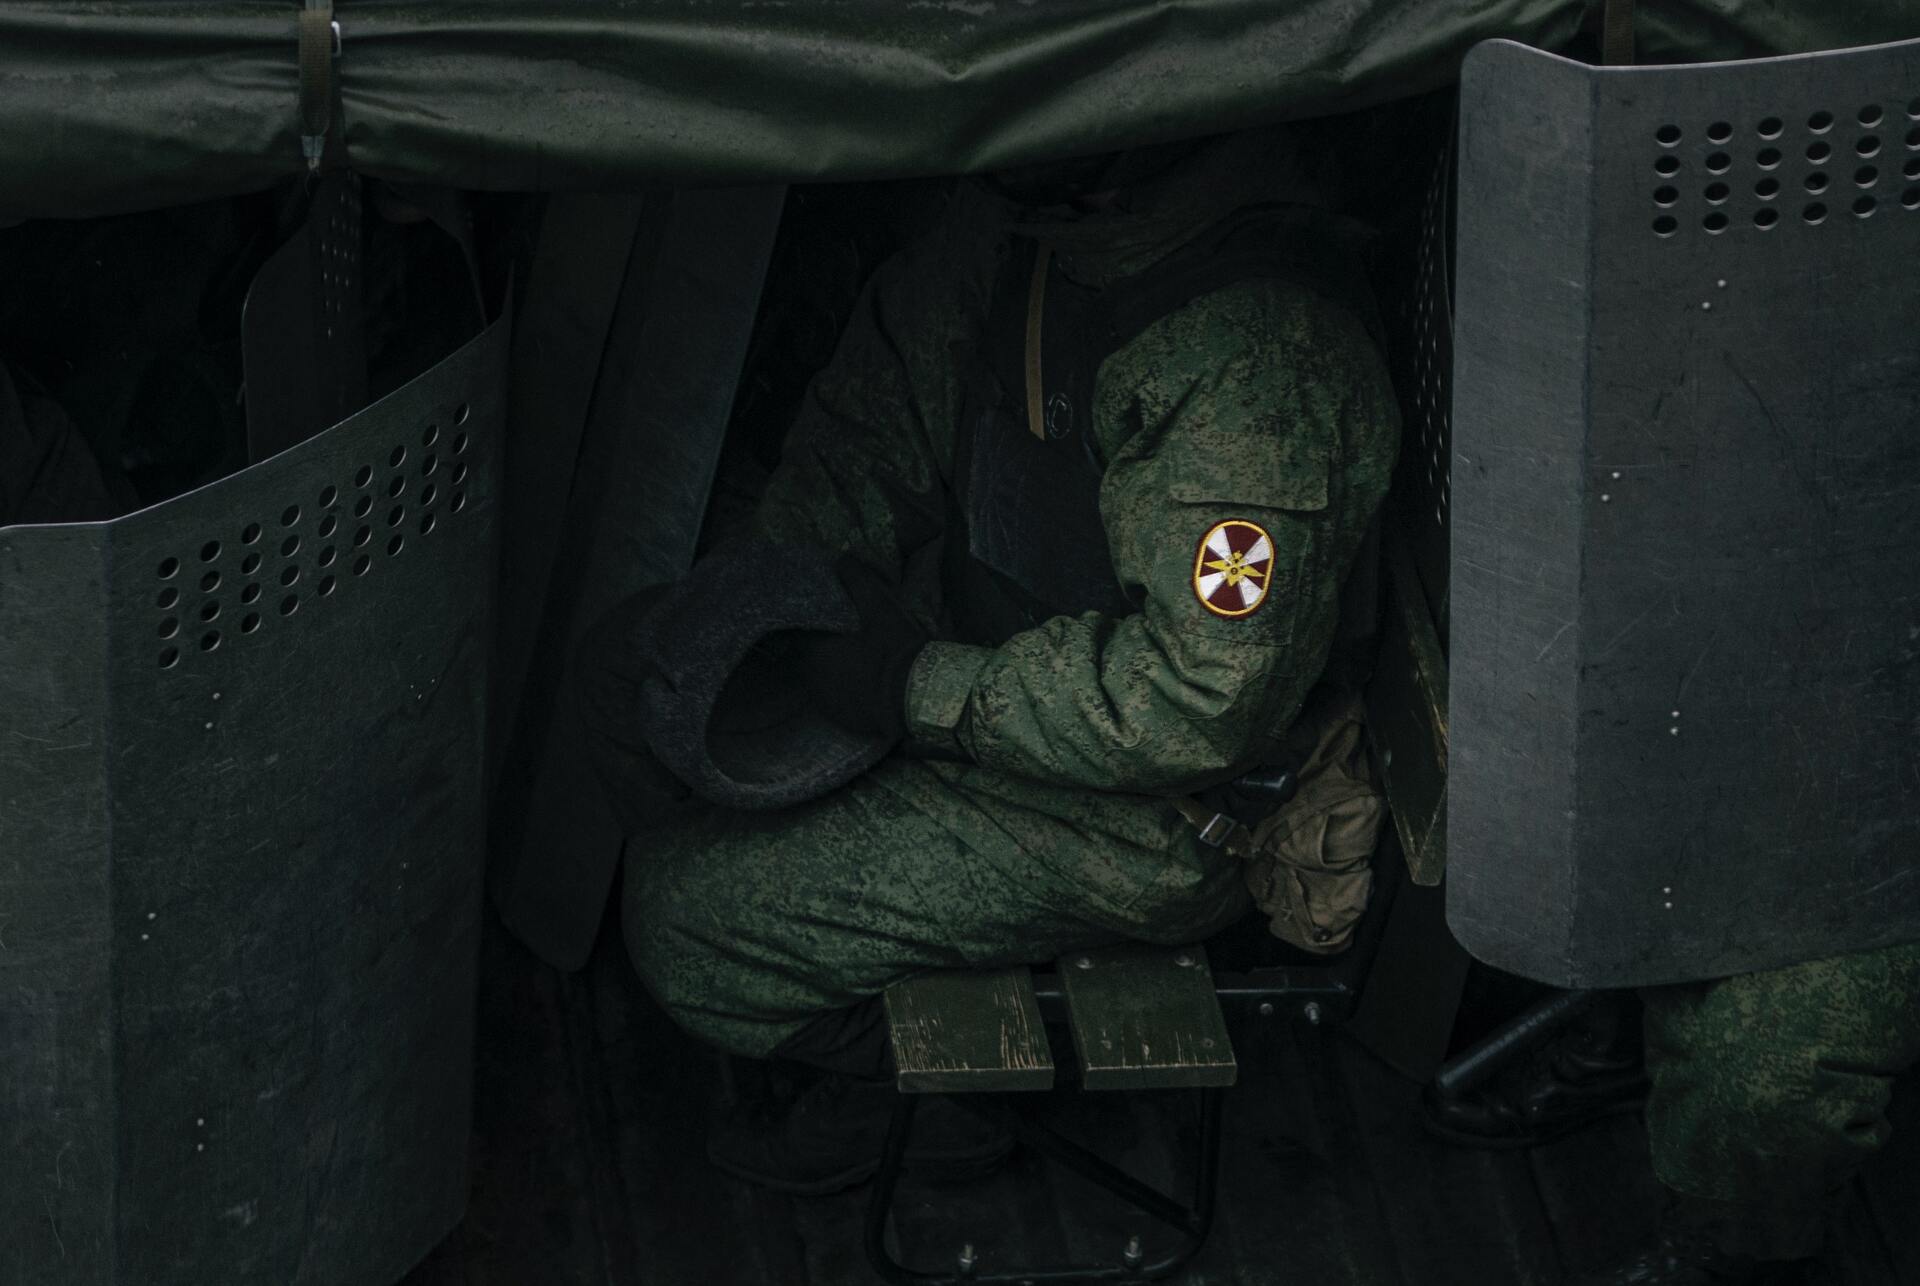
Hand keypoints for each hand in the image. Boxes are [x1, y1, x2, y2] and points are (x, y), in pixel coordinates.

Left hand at [796, 556, 928, 742]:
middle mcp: (812, 680)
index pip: (798, 633)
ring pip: (822, 679)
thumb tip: (842, 557)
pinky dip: (845, 690)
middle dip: (822, 646)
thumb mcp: (879, 608)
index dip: (811, 624)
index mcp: (814, 651)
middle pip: (809, 657)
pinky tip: (863, 682)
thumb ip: (857, 580)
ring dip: (833, 669)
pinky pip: (837, 700)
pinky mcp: (844, 720)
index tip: (826, 618)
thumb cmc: (894, 649)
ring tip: (855, 659)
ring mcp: (827, 703)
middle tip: (844, 636)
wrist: (920, 696)